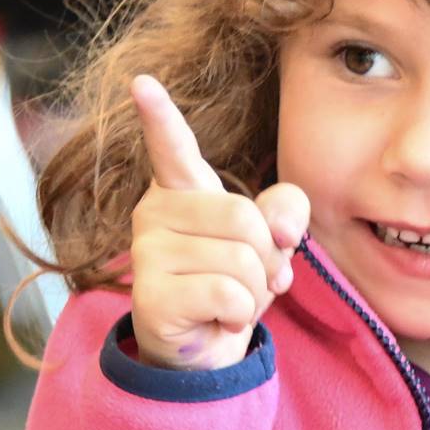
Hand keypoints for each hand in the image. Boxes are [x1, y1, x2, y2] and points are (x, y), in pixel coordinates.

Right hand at [127, 75, 308, 370]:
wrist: (205, 347)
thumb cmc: (232, 280)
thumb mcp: (270, 238)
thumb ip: (287, 211)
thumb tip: (280, 228)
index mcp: (183, 188)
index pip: (172, 146)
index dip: (159, 116)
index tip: (142, 82)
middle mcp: (154, 212)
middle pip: (245, 218)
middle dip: (266, 258)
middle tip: (249, 279)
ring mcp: (146, 252)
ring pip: (241, 261)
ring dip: (254, 291)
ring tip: (229, 301)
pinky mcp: (149, 294)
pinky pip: (228, 295)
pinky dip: (238, 315)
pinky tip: (216, 319)